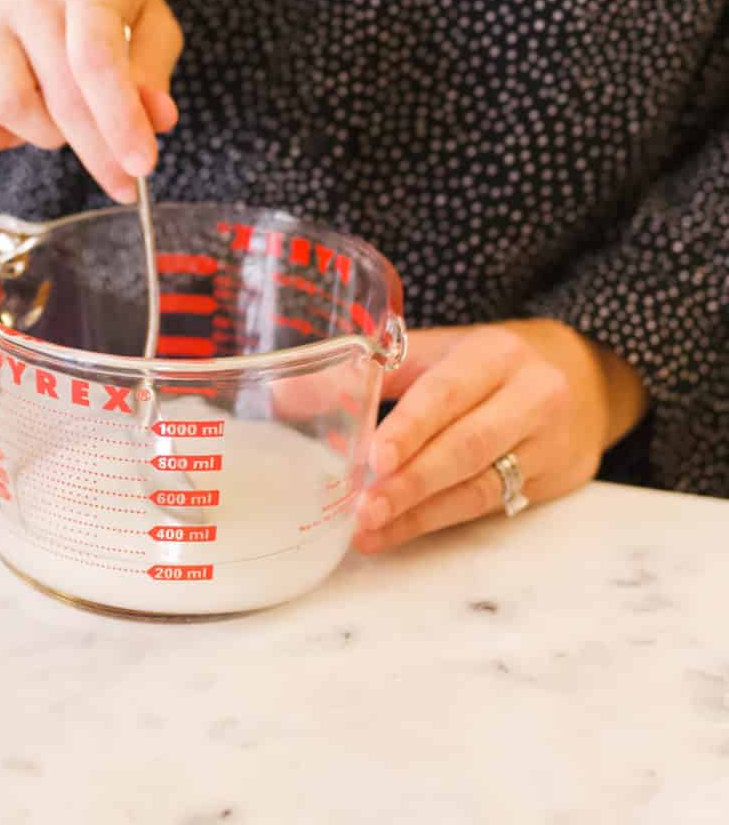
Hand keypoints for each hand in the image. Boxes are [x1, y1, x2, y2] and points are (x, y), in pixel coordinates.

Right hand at [0, 0, 183, 201]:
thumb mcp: (149, 19)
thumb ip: (153, 70)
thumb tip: (157, 120)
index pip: (96, 58)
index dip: (120, 119)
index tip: (142, 166)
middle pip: (58, 94)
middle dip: (96, 150)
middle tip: (123, 180)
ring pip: (7, 106)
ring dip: (46, 134)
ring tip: (70, 122)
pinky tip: (23, 126)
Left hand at [354, 319, 648, 552]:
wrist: (586, 375)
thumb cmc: (495, 361)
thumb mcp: (447, 349)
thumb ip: (378, 371)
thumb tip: (291, 398)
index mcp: (497, 353)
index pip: (450, 393)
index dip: (411, 428)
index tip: (372, 459)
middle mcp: (532, 397)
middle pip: (467, 447)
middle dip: (411, 483)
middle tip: (362, 510)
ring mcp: (547, 444)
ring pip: (479, 485)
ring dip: (419, 513)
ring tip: (369, 529)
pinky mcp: (551, 481)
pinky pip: (490, 505)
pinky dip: (439, 520)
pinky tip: (400, 530)